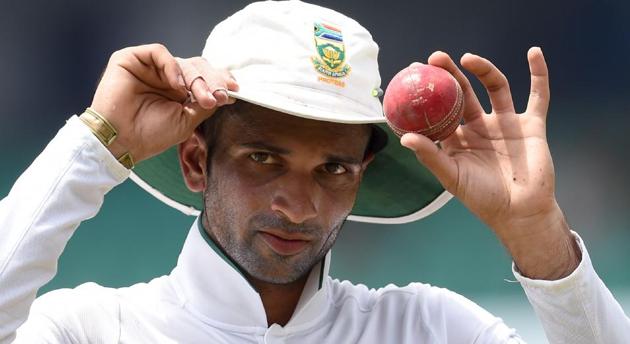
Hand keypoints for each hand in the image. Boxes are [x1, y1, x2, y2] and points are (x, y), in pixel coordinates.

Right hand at [90, 44, 237, 162]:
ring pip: (183, 60)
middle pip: (198, 67)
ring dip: (196, 78)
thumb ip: (205, 104)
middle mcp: (167, 78)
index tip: (234, 89)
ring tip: (199, 97)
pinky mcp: (132, 59)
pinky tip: (176, 85)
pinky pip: (159, 52)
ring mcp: (150, 68)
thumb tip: (226, 92)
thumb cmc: (150, 135)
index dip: (220, 80)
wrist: (122, 140)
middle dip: (211, 82)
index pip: (204, 77)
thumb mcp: (187, 121)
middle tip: (216, 99)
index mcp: (180, 92)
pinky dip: (172, 66)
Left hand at [401, 47, 579, 278]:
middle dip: (450, 74)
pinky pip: (538, 96)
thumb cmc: (482, 198)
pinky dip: (539, 74)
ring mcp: (506, 124)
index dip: (429, 92)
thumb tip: (403, 137)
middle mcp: (480, 126)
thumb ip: (430, 155)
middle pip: (464, 92)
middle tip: (435, 58)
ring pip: (495, 87)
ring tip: (467, 58)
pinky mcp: (532, 125)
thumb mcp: (451, 176)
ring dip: (483, 70)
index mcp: (458, 138)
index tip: (415, 73)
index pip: (440, 109)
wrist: (520, 213)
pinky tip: (534, 53)